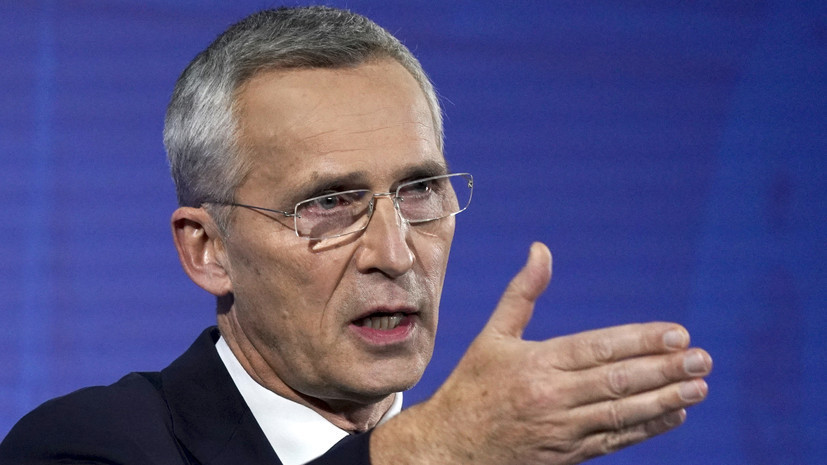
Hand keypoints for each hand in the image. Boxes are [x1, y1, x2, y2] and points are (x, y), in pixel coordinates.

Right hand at [372, 242, 711, 464]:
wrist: (451, 448)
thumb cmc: (473, 385)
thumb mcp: (493, 336)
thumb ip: (522, 293)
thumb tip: (541, 249)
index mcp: (536, 363)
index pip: (598, 348)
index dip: (640, 341)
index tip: (677, 333)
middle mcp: (552, 397)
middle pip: (618, 381)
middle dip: (664, 369)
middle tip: (702, 358)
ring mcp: (562, 430)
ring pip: (622, 413)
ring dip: (665, 400)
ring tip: (699, 386)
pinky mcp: (569, 455)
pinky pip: (614, 441)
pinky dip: (646, 429)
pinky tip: (673, 415)